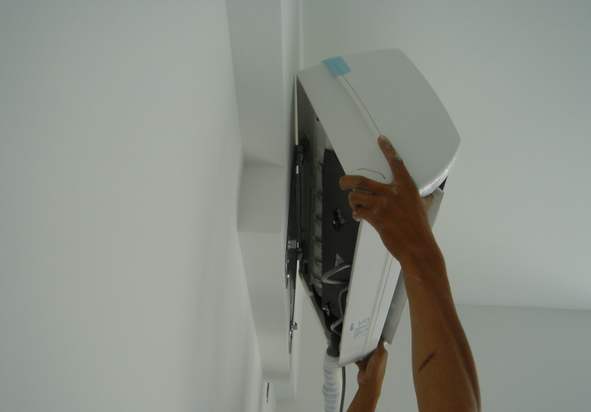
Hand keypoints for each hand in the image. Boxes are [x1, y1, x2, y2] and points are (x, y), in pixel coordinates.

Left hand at [339, 135, 435, 265]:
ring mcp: (382, 206)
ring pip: (356, 196)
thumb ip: (422, 198)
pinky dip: (356, 213)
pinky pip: (358, 211)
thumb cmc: (420, 228)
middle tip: (343, 182)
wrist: (418, 246)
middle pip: (361, 181)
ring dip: (353, 200)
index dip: (388, 150)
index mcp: (406, 187)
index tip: (381, 140)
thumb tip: (430, 196)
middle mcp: (392, 193)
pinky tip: (359, 216)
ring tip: (356, 204)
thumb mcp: (423, 207)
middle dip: (347, 181)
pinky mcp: (375, 218)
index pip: (396, 163)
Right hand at [356, 340, 387, 394]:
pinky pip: (358, 359)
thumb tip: (382, 339)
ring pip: (364, 353)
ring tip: (359, 349)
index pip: (379, 344)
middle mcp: (376, 358)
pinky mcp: (363, 365)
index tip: (370, 335)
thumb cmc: (376, 372)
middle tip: (363, 341)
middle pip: (370, 348)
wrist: (368, 382)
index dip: (375, 339)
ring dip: (361, 352)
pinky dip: (356, 358)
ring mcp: (369, 362)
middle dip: (366, 345)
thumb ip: (381, 346)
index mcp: (382, 354)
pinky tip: (355, 356)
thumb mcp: (380, 354)